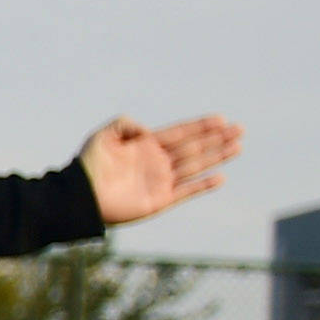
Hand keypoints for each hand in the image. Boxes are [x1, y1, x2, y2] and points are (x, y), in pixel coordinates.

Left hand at [79, 116, 240, 223]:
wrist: (80, 197)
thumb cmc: (88, 166)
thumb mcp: (103, 136)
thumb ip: (125, 124)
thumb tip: (148, 131)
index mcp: (146, 145)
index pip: (180, 132)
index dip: (200, 126)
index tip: (221, 119)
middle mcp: (158, 162)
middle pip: (194, 147)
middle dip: (217, 138)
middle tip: (239, 129)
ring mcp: (160, 181)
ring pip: (196, 166)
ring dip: (217, 156)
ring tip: (237, 147)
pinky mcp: (160, 200)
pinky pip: (187, 191)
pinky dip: (203, 185)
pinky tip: (220, 177)